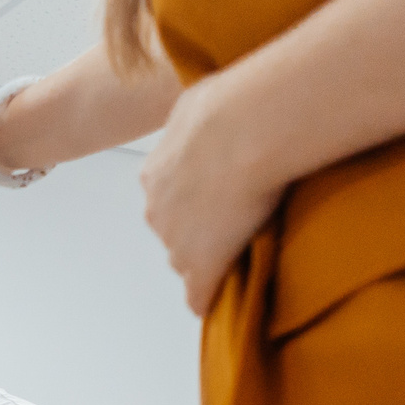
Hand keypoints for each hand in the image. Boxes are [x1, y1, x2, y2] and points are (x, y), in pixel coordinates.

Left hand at [139, 74, 283, 314]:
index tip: (218, 195)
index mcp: (156, 174)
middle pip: (175, 231)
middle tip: (238, 218)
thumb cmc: (231, 105)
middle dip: (200, 229)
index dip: (196, 199)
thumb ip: (195, 120)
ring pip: (187, 260)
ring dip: (211, 258)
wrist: (248, 128)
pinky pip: (199, 294)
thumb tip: (201, 109)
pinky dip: (210, 297)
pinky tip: (220, 302)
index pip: (169, 198)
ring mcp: (179, 242)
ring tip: (242, 250)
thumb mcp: (200, 102)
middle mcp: (159, 211)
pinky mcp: (203, 266)